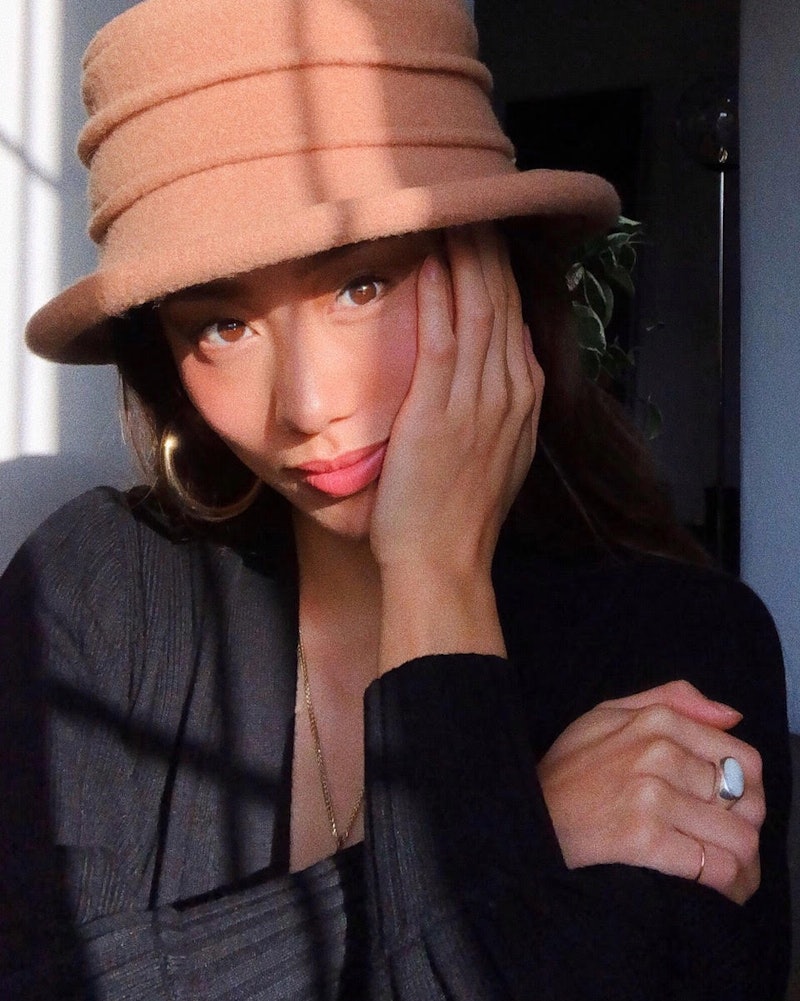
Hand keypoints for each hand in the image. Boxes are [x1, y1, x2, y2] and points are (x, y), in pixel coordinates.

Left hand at [371, 225, 543, 667]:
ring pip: (480, 304)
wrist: (444, 561)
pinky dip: (441, 286)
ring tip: (451, 204)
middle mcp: (510, 387)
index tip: (482, 233)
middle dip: (487, 245)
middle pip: (502, 298)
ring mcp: (480, 395)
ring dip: (467, 251)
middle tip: (468, 196)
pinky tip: (431, 250)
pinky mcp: (443, 404)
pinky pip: (446, 328)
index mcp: (521, 397)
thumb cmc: (457, 513)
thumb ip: (496, 406)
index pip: (513, 315)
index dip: (498, 270)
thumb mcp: (494, 453)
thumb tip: (494, 365)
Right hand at [537, 680, 764, 904]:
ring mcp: (652, 796)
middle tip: (735, 844)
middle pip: (746, 801)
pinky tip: (725, 888)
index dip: (751, 791)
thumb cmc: (570, 767)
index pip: (743, 758)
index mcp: (658, 720)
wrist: (529, 813)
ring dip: (745, 863)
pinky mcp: (644, 838)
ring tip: (736, 872)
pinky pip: (714, 867)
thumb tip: (731, 715)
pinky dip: (730, 884)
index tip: (738, 810)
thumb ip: (672, 700)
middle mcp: (659, 753)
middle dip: (749, 830)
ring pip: (738, 838)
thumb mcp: (609, 713)